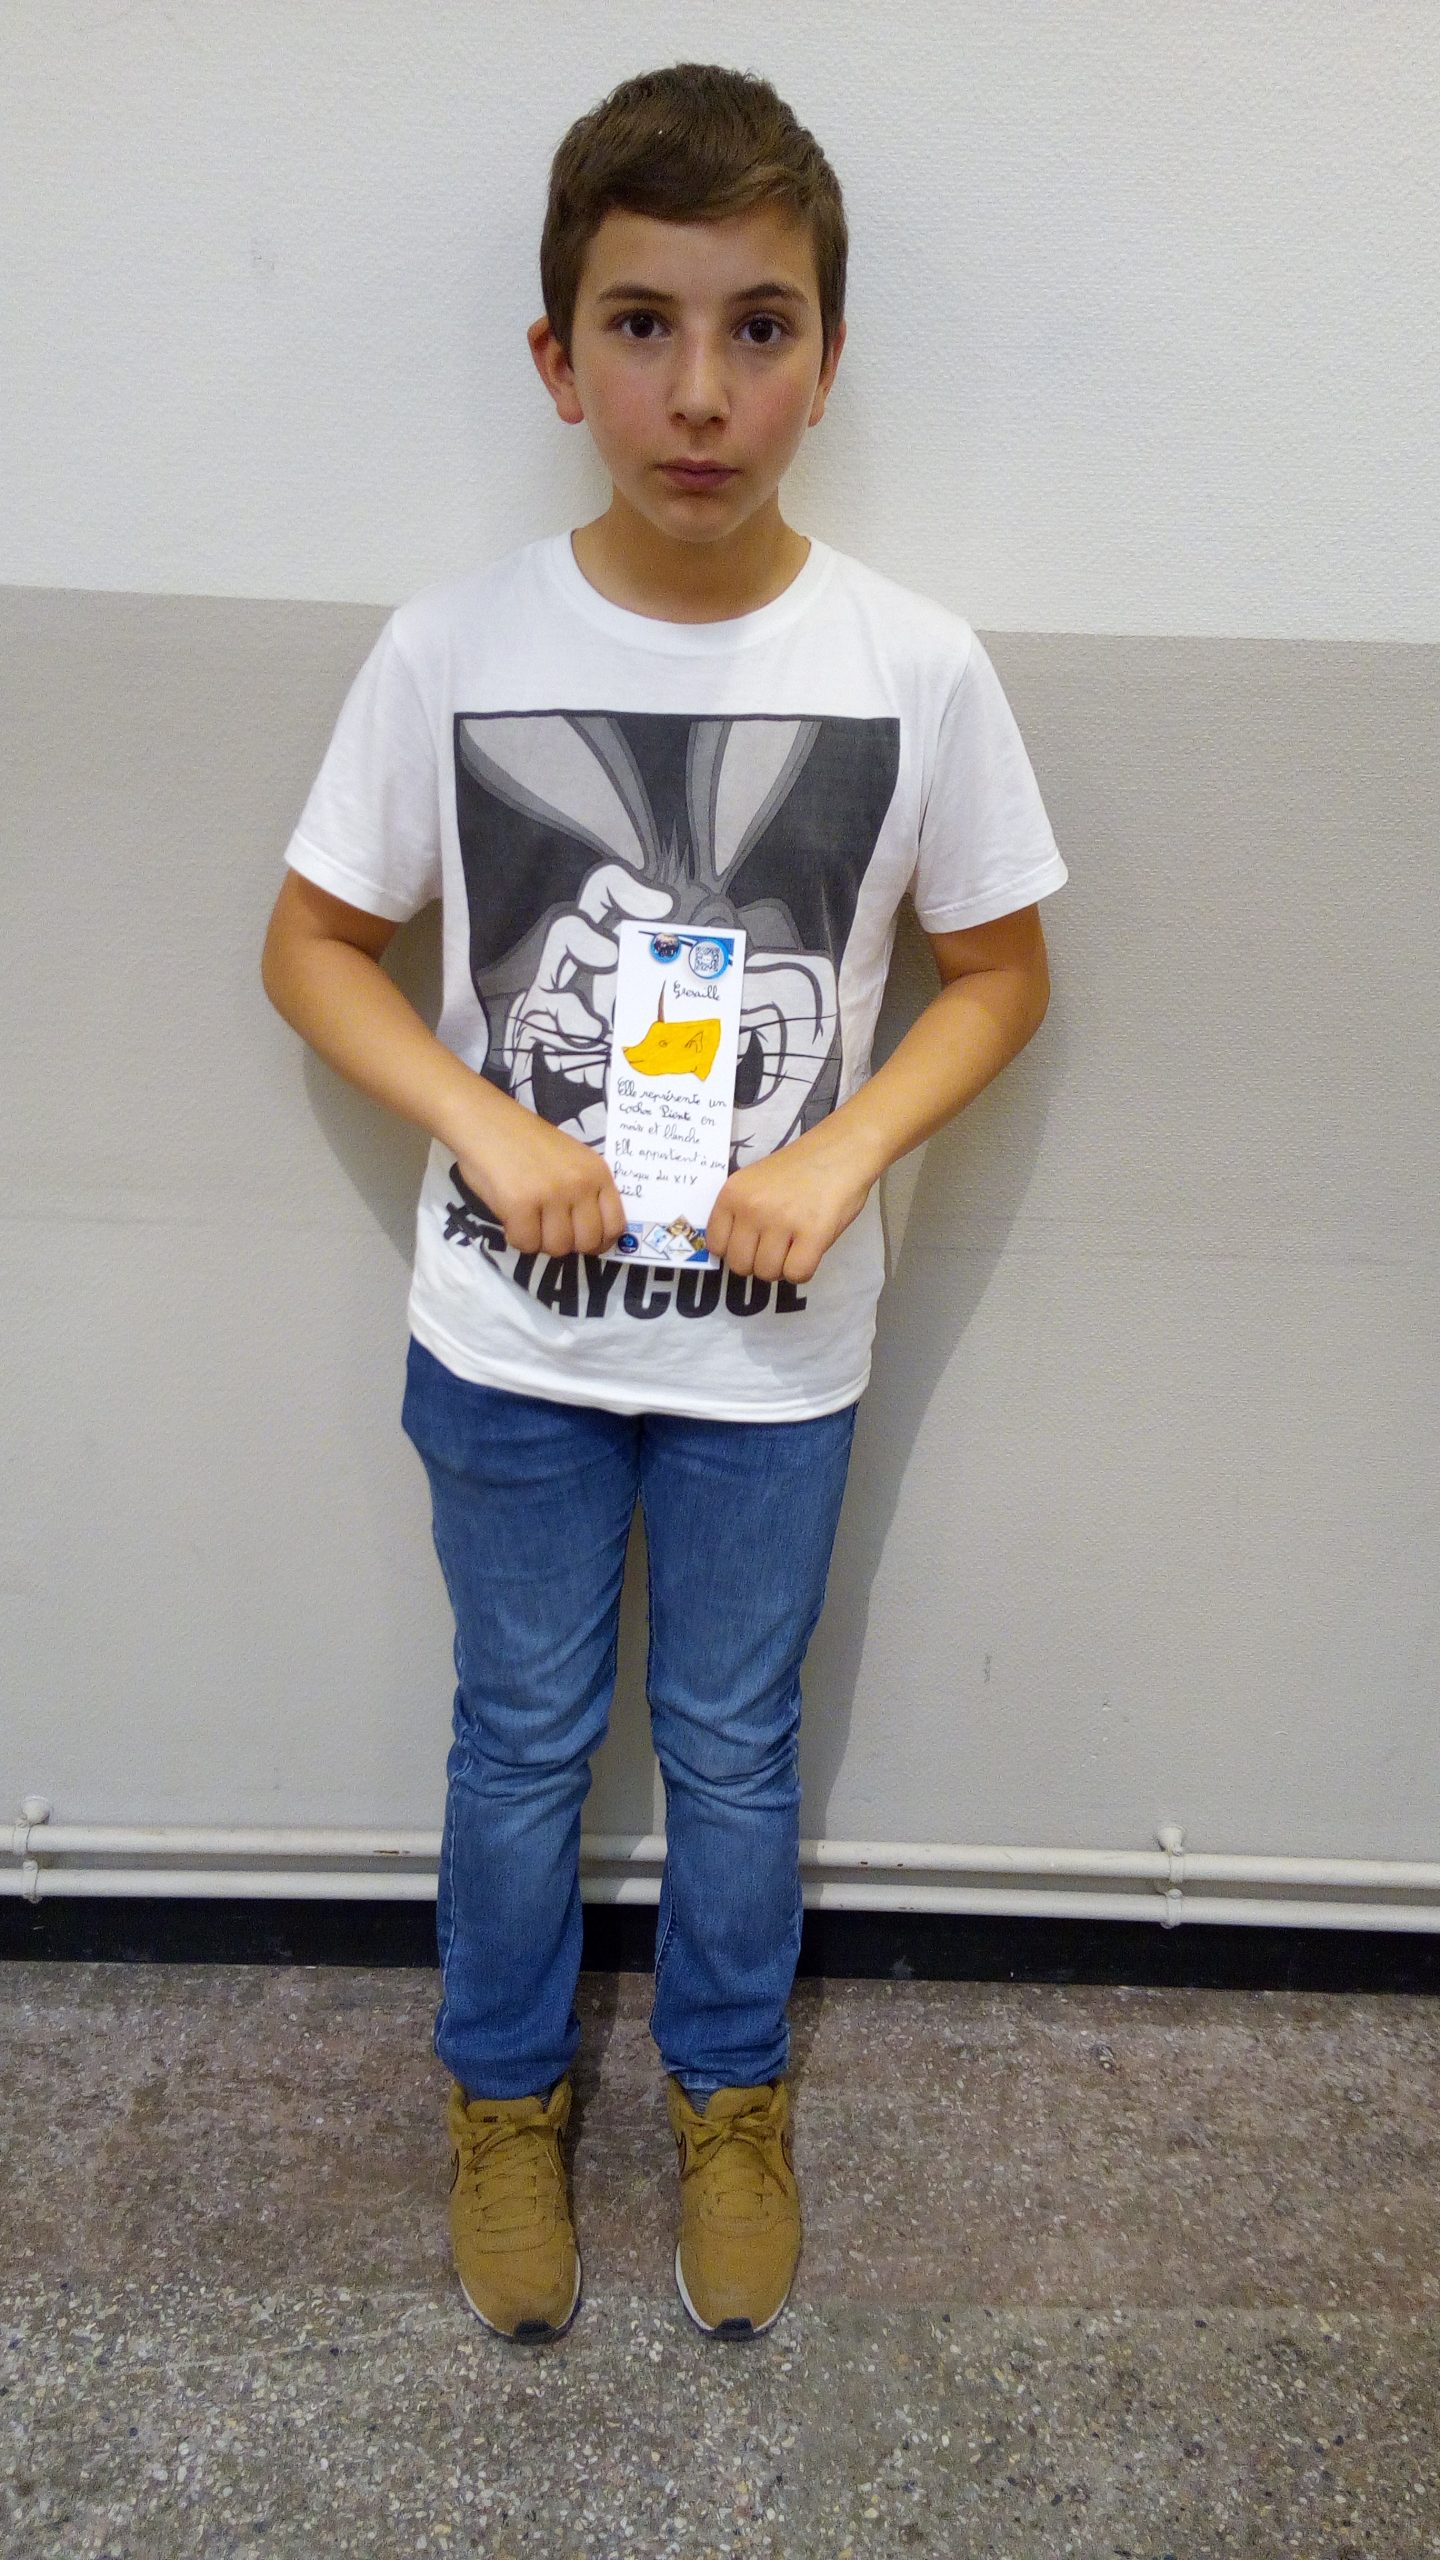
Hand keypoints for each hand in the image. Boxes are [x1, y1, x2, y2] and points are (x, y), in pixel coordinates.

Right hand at [452, 1083, 626, 1258]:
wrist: (484, 1120)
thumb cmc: (525, 1141)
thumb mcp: (572, 1159)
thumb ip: (585, 1191)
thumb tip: (591, 1237)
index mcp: (597, 1172)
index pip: (615, 1225)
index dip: (600, 1241)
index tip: (583, 1240)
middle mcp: (580, 1184)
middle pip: (587, 1243)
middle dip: (567, 1244)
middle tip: (548, 1230)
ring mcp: (551, 1194)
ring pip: (557, 1248)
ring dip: (540, 1241)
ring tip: (528, 1219)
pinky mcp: (520, 1205)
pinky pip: (526, 1244)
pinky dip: (516, 1236)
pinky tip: (511, 1217)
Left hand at [705, 1122, 878, 1284]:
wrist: (841, 1150)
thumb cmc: (800, 1168)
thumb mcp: (755, 1182)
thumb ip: (740, 1212)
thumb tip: (734, 1250)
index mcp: (732, 1194)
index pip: (716, 1245)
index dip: (735, 1251)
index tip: (751, 1245)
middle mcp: (752, 1208)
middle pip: (740, 1265)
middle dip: (758, 1263)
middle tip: (777, 1248)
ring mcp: (782, 1221)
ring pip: (768, 1273)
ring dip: (782, 1268)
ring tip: (795, 1246)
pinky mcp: (813, 1233)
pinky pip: (796, 1274)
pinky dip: (803, 1270)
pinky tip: (809, 1251)